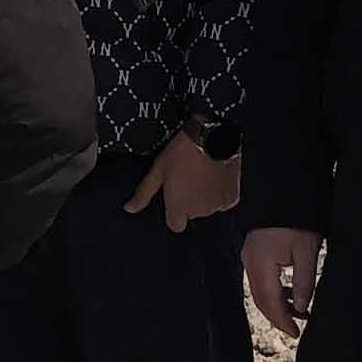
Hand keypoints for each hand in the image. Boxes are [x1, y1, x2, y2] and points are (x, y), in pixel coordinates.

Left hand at [128, 131, 243, 234]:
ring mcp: (217, 206)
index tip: (175, 195)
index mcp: (178, 208)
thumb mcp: (158, 170)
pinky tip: (215, 176)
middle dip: (190, 201)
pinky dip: (220, 192)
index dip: (174, 211)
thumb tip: (128, 209)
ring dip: (205, 197)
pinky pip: (224, 201)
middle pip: (192, 214)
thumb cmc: (181, 152)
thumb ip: (144, 194)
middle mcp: (199, 212)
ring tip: (202, 174)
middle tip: (188, 178)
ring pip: (208, 208)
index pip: (175, 225)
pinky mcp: (232, 198)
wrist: (212, 136)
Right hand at [241, 225, 321, 338]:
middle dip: (278, 316)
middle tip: (296, 328)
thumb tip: (300, 308)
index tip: (296, 334)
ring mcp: (249, 256)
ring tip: (300, 311)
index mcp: (261, 265)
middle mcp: (250, 263)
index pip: (270, 303)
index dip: (282, 321)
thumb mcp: (307, 253)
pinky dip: (274, 291)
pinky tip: (290, 293)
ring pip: (260, 290)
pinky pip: (261, 279)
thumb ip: (304, 283)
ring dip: (278, 304)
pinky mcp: (253, 251)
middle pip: (261, 300)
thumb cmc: (297, 220)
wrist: (284, 192)